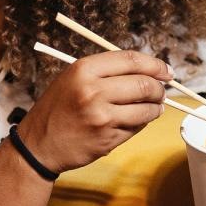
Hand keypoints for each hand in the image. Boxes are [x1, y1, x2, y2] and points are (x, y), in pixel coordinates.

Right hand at [16, 50, 169, 172]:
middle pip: (144, 84)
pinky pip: (137, 127)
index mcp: (84, 70)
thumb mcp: (72, 79)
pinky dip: (142, 123)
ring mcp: (102, 117)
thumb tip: (145, 70)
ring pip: (146, 109)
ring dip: (155, 107)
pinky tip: (135, 120)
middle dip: (159, 88)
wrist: (38, 145)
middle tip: (161, 91)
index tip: (166, 70)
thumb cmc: (56, 109)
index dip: (154, 64)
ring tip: (153, 106)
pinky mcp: (108, 139)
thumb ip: (104, 72)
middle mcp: (94, 92)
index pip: (131, 60)